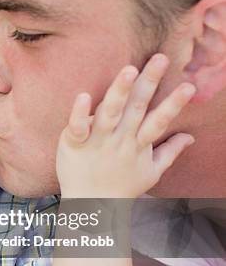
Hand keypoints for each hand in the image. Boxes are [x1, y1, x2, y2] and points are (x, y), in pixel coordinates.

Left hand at [57, 54, 195, 197]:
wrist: (90, 207)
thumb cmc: (121, 187)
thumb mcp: (151, 171)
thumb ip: (170, 151)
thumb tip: (190, 137)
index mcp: (138, 143)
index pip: (159, 121)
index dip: (174, 104)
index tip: (189, 85)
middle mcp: (119, 139)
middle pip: (137, 108)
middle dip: (149, 82)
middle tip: (161, 58)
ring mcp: (97, 141)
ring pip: (110, 112)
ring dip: (120, 91)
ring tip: (129, 70)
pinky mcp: (74, 143)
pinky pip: (78, 126)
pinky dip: (79, 112)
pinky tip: (82, 95)